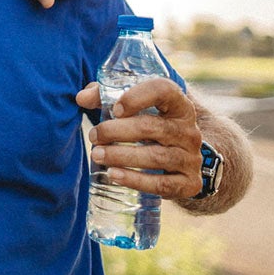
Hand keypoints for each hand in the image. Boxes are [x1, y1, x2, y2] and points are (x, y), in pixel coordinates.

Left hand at [77, 78, 203, 199]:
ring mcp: (192, 159)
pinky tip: (113, 175)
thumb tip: (81, 98)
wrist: (180, 162)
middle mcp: (189, 130)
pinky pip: (163, 184)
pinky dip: (136, 180)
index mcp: (178, 106)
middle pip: (152, 127)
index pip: (164, 90)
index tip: (114, 109)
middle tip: (93, 136)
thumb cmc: (149, 127)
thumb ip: (106, 97)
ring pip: (156, 157)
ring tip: (96, 154)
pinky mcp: (189, 184)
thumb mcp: (134, 108)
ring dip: (121, 155)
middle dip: (116, 131)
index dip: (138, 97)